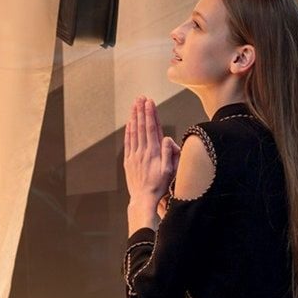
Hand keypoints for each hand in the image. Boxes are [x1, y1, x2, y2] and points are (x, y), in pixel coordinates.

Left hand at [124, 97, 179, 226]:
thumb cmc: (160, 186)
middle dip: (141, 111)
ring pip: (133, 132)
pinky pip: (128, 142)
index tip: (150, 102)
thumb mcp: (169, 171)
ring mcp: (134, 156)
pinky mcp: (128, 161)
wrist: (144, 199)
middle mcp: (142, 152)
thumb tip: (166, 138)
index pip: (152, 128)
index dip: (150, 114)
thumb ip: (168, 153)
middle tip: (141, 98)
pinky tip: (129, 123)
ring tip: (135, 105)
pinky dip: (128, 131)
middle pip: (141, 127)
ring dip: (134, 117)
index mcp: (153, 152)